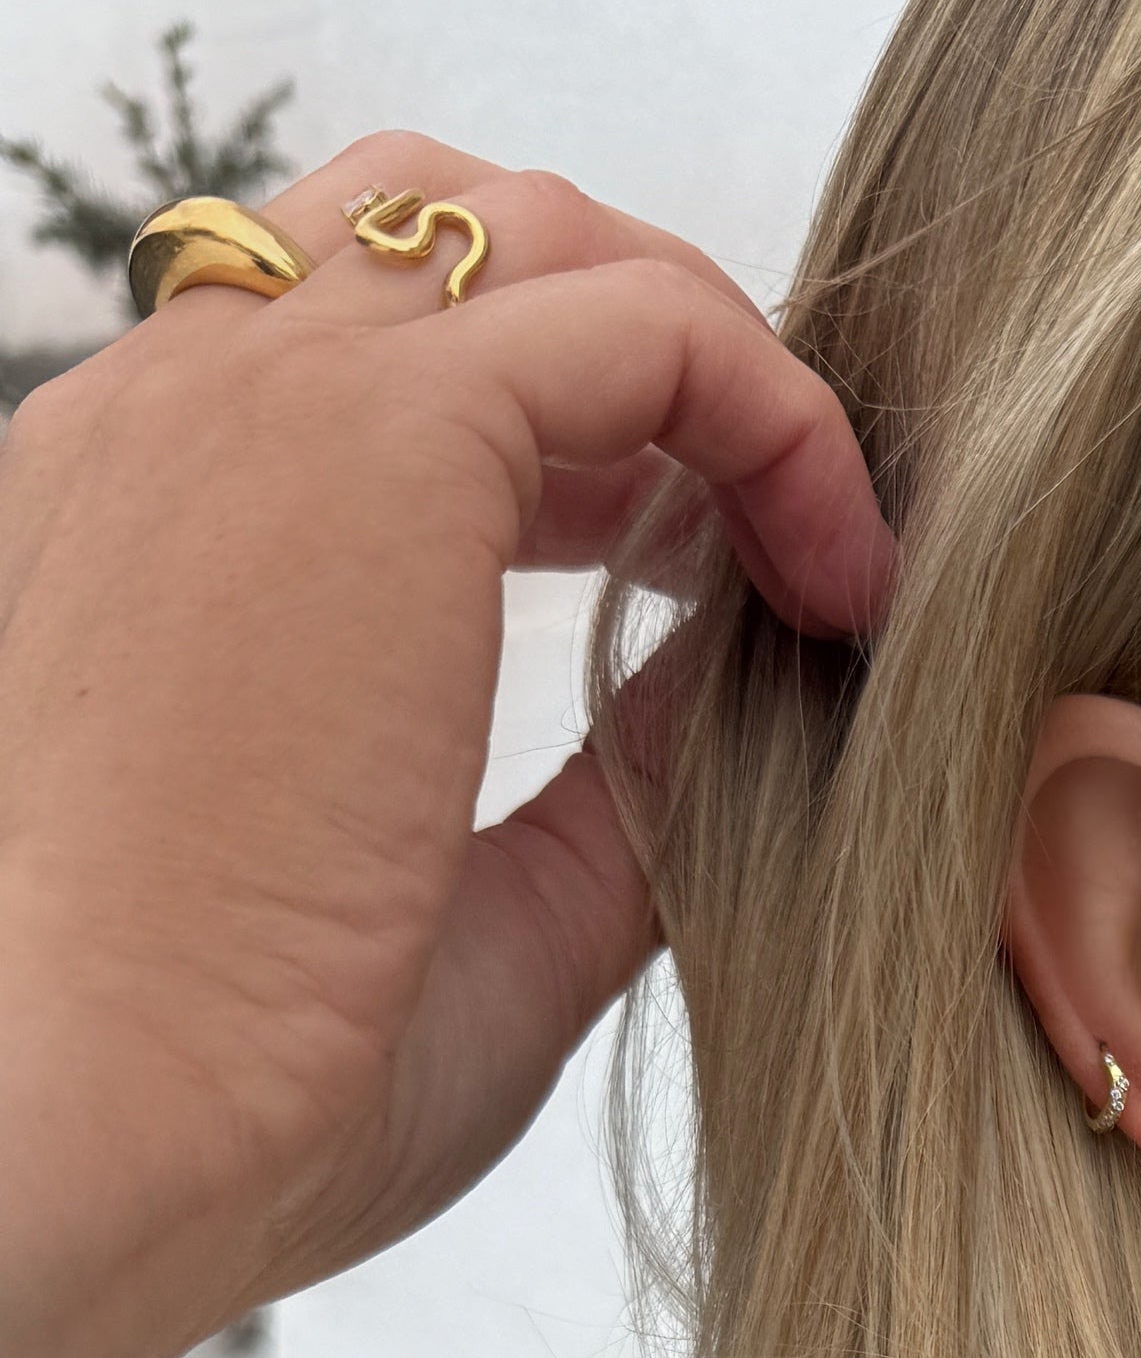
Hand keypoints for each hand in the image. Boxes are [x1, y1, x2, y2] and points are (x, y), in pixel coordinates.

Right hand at [0, 132, 893, 1357]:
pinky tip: (840, 580)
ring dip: (721, 363)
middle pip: (449, 233)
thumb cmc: (230, 1089)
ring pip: (546, 236)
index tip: (715, 581)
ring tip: (827, 550)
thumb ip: (614, 783)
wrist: (82, 1125)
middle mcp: (183, 419)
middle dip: (652, 341)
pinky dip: (779, 420)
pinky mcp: (371, 431)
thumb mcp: (479, 914)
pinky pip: (646, 327)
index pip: (369, 349)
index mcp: (154, 521)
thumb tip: (752, 680)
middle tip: (788, 528)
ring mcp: (261, 399)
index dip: (581, 430)